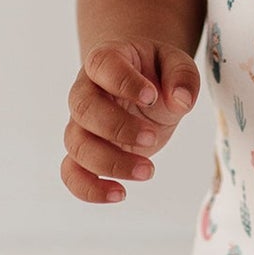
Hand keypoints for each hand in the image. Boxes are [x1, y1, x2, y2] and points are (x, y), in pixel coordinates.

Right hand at [60, 39, 200, 204]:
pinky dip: (88, 189)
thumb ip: (182, 76)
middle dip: (117, 127)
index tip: (152, 96)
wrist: (145, 90)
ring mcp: (81, 124)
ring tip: (148, 170)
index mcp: (106, 60)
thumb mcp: (176, 64)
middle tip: (152, 137)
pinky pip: (71, 173)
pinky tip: (120, 194)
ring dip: (110, 162)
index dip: (124, 82)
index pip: (103, 66)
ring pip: (77, 144)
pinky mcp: (85, 153)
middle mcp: (85, 91)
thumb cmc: (158, 74)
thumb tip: (181, 101)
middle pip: (83, 108)